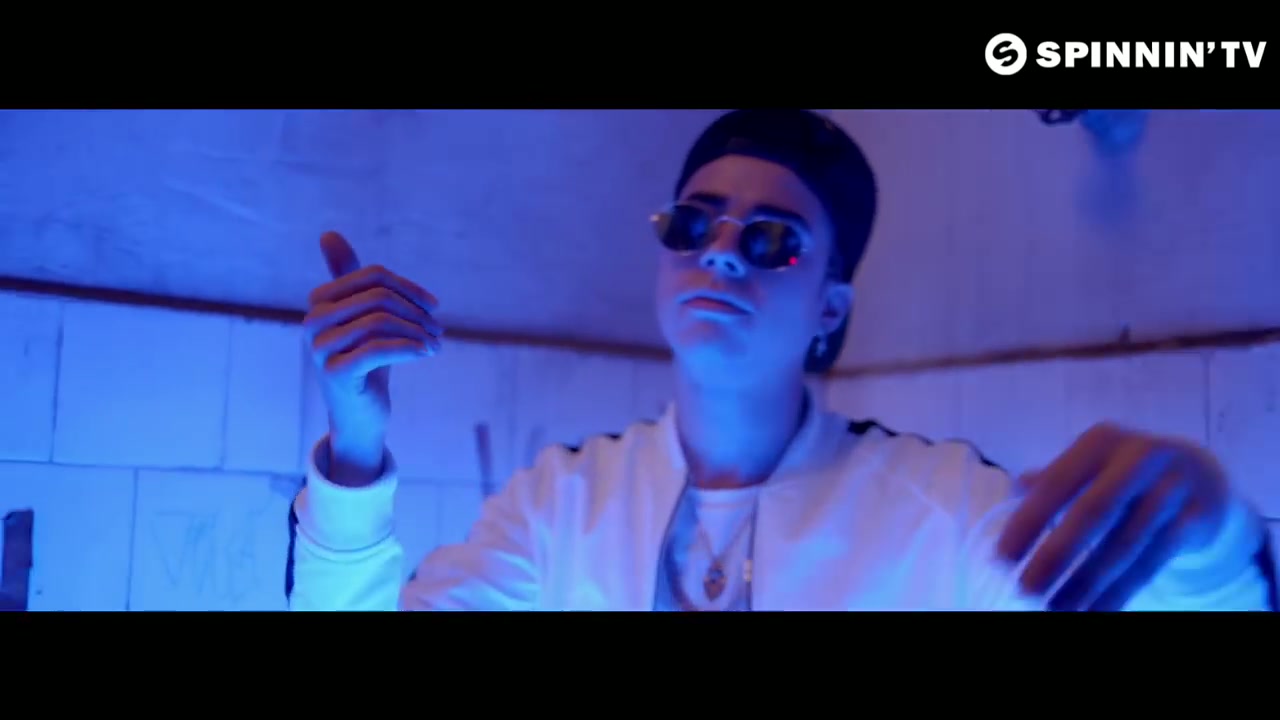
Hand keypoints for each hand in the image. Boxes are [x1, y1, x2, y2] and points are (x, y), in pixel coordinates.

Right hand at [303, 231, 442, 481]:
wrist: (360, 416)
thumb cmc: (366, 362)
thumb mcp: (363, 317)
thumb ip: (351, 278)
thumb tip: (328, 233)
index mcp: (320, 301)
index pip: (374, 276)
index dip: (409, 288)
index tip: (433, 307)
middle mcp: (313, 321)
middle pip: (379, 296)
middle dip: (416, 311)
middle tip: (438, 329)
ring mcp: (320, 347)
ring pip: (381, 321)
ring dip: (418, 331)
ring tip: (435, 344)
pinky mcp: (335, 372)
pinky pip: (379, 348)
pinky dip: (411, 348)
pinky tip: (428, 354)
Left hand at [996, 422, 1232, 610]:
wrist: (1202, 474)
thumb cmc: (1124, 473)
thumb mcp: (1090, 464)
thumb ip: (1053, 478)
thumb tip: (1017, 487)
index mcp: (1100, 442)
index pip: (1056, 483)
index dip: (1027, 521)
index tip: (1002, 557)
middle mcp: (1139, 458)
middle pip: (1092, 512)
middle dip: (1056, 554)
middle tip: (1025, 589)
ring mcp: (1172, 486)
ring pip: (1125, 543)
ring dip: (1087, 582)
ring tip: (1057, 609)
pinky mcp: (1198, 517)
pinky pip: (1153, 561)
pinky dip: (1121, 590)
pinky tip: (1096, 610)